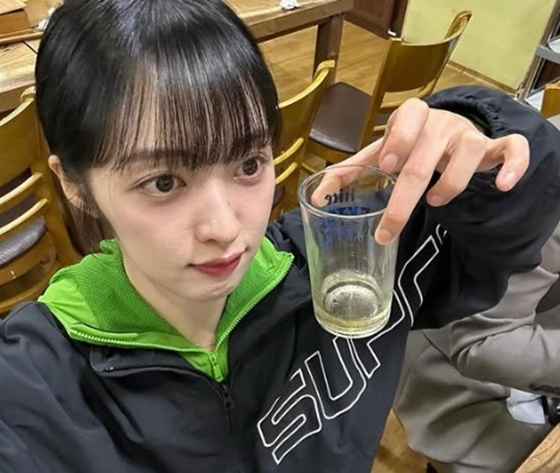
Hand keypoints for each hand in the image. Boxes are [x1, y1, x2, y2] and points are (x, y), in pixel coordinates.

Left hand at [314, 98, 528, 244]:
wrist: (450, 134)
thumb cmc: (409, 146)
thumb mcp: (381, 153)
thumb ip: (352, 171)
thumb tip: (316, 196)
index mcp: (412, 119)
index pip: (406, 117)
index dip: (397, 140)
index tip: (386, 168)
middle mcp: (442, 124)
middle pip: (424, 159)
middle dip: (404, 198)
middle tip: (388, 227)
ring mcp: (470, 136)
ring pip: (466, 157)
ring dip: (449, 187)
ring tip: (434, 201)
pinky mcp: (494, 149)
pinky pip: (512, 150)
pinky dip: (512, 166)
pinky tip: (501, 186)